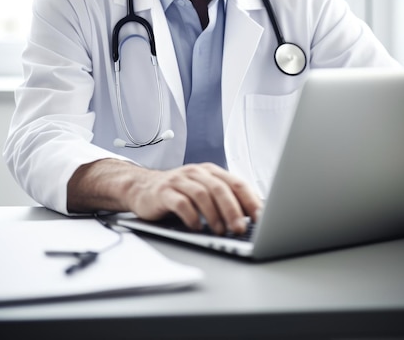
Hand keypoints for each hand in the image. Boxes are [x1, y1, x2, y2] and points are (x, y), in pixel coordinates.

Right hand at [127, 162, 262, 234]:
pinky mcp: (164, 192)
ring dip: (214, 215)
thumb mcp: (203, 192)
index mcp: (211, 172)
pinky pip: (181, 203)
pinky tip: (196, 227)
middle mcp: (196, 173)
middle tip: (240, 228)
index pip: (236, 183)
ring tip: (220, 231)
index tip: (261, 218)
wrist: (142, 188)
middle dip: (233, 210)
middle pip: (220, 188)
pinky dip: (191, 216)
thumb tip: (253, 217)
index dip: (250, 200)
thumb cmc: (178, 193)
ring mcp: (179, 180)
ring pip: (202, 194)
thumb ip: (224, 199)